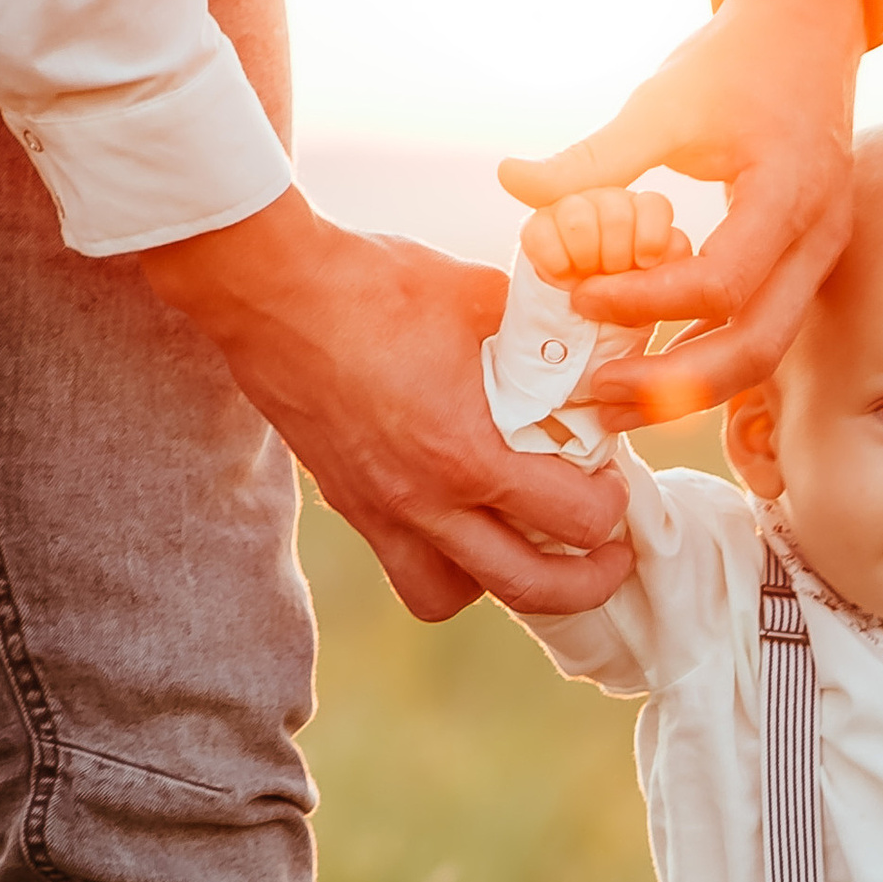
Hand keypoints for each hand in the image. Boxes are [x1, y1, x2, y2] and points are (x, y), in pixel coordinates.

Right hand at [140, 192, 630, 621]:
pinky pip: (401, 565)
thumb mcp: (478, 297)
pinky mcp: (346, 503)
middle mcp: (422, 499)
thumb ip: (536, 333)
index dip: (611, 504)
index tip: (613, 478)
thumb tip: (578, 338)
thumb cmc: (373, 283)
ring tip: (523, 549)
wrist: (269, 291)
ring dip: (497, 585)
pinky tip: (460, 516)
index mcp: (465, 451)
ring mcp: (377, 510)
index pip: (574, 518)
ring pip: (448, 597)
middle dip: (586, 581)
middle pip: (528, 588)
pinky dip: (439, 559)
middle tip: (609, 555)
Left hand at [500, 0, 864, 420]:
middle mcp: (817, 238)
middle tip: (597, 393)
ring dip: (690, 388)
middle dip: (675, 385)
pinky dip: (707, 356)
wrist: (810, 29)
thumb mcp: (664, 101)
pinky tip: (653, 365)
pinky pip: (763, 330)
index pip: (721, 283)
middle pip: (756, 348)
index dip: (646, 303)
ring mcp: (819, 257)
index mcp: (788, 193)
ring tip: (617, 400)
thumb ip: (594, 157)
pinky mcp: (805, 264)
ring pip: (765, 354)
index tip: (579, 296)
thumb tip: (513, 183)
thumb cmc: (739, 59)